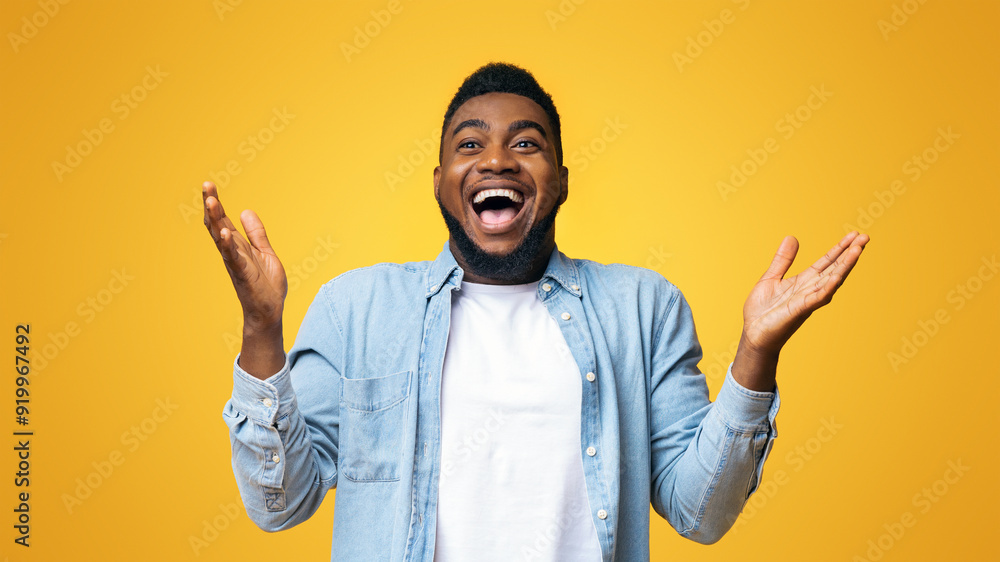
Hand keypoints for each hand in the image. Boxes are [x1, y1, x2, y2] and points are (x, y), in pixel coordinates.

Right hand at [202, 181, 287, 377]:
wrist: (270, 310)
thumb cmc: (266, 284)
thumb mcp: (264, 252)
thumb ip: (256, 233)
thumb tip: (246, 211)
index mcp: (236, 245)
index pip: (223, 220)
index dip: (216, 203)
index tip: (208, 184)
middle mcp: (232, 252)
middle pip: (217, 225)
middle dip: (211, 205)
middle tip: (206, 185)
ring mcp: (235, 262)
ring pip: (221, 238)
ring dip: (216, 220)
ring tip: (212, 201)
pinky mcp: (243, 274)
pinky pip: (233, 258)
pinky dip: (228, 245)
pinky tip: (225, 232)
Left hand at [732, 231, 868, 390]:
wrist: (753, 334)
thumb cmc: (761, 310)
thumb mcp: (771, 278)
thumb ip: (783, 260)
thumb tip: (792, 237)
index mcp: (804, 281)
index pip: (827, 262)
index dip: (840, 248)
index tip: (855, 235)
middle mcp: (810, 290)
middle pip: (835, 269)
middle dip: (849, 253)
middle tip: (865, 237)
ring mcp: (807, 300)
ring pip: (831, 281)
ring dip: (844, 266)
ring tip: (857, 250)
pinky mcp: (799, 310)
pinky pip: (817, 297)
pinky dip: (827, 287)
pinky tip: (837, 276)